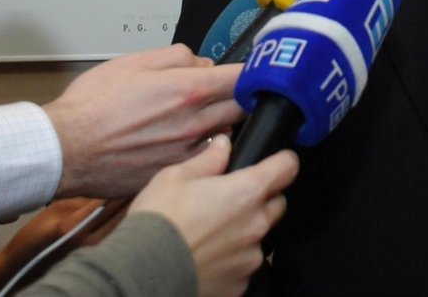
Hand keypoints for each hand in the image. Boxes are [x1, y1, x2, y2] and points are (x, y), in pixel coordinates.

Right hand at [44, 44, 244, 197]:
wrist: (64, 150)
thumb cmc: (92, 106)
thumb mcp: (134, 62)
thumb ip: (177, 57)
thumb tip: (202, 64)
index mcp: (188, 90)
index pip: (242, 77)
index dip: (253, 71)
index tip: (254, 69)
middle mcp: (195, 123)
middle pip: (242, 108)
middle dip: (242, 98)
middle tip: (230, 93)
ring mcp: (188, 151)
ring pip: (226, 134)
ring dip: (222, 124)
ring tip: (201, 118)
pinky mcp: (176, 173)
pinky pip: (204, 159)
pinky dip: (203, 149)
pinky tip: (183, 144)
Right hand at [128, 135, 297, 296]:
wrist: (139, 273)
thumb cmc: (157, 222)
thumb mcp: (175, 177)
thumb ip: (208, 159)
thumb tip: (224, 144)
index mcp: (247, 191)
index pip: (287, 167)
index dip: (282, 161)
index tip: (275, 162)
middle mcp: (257, 224)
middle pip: (277, 203)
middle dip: (261, 198)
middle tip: (230, 200)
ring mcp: (251, 257)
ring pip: (260, 236)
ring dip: (245, 231)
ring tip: (212, 233)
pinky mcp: (241, 283)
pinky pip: (245, 265)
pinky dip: (232, 259)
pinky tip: (207, 256)